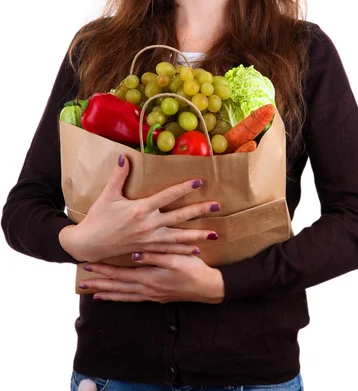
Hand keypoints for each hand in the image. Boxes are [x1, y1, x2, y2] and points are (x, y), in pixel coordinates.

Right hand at [59, 155, 220, 262]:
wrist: (88, 244)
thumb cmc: (97, 218)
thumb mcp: (108, 195)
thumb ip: (118, 176)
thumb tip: (125, 157)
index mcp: (141, 209)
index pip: (168, 196)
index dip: (184, 188)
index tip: (200, 181)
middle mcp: (149, 225)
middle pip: (180, 216)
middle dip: (199, 210)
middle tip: (217, 206)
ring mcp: (149, 240)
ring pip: (179, 237)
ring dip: (197, 235)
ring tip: (215, 233)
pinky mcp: (147, 250)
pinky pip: (169, 251)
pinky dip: (183, 250)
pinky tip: (196, 250)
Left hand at [79, 253, 224, 303]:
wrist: (208, 288)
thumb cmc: (194, 270)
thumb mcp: (177, 259)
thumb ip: (155, 256)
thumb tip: (134, 255)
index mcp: (148, 278)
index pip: (120, 274)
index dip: (104, 270)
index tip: (88, 266)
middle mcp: (146, 289)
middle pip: (117, 287)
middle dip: (99, 284)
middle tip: (82, 283)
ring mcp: (151, 295)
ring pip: (124, 295)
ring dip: (108, 293)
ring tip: (94, 293)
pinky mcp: (157, 297)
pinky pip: (133, 299)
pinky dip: (122, 298)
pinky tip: (118, 296)